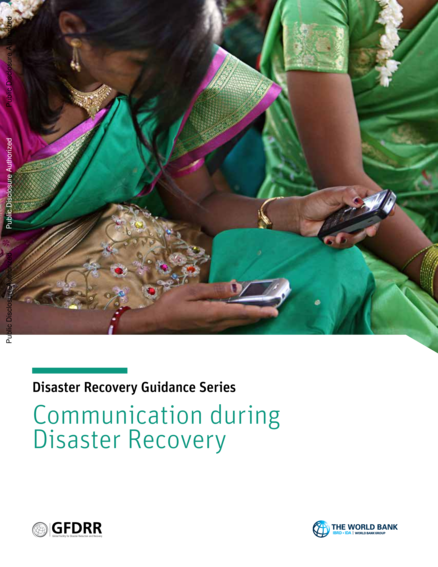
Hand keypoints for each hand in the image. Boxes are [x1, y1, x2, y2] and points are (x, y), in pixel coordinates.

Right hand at [145, 281, 278, 335]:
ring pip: (238, 323)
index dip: (260, 311)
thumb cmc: (171, 305)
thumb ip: (216, 289)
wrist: (157, 324)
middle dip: (260, 314)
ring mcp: (213, 329)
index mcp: (213, 313)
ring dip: (251, 316)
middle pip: (244, 320)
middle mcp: (216, 324)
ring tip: (263, 308)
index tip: (275, 310)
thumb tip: (236, 286)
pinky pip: (230, 323)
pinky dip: (240, 317)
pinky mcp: (209, 329)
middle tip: (275, 307)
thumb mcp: (192, 291)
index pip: (242, 312)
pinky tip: (241, 310)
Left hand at [297, 185, 395, 249]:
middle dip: (372, 228)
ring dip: (350, 238)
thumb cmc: (316, 202)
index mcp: (357, 198)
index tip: (391, 212)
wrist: (301, 217)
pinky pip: (346, 243)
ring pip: (359, 236)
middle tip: (370, 232)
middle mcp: (357, 212)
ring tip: (337, 236)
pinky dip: (337, 243)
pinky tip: (327, 239)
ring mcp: (350, 225)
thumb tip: (359, 201)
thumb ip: (346, 195)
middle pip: (372, 222)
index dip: (386, 206)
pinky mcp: (342, 235)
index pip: (376, 200)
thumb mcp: (331, 194)